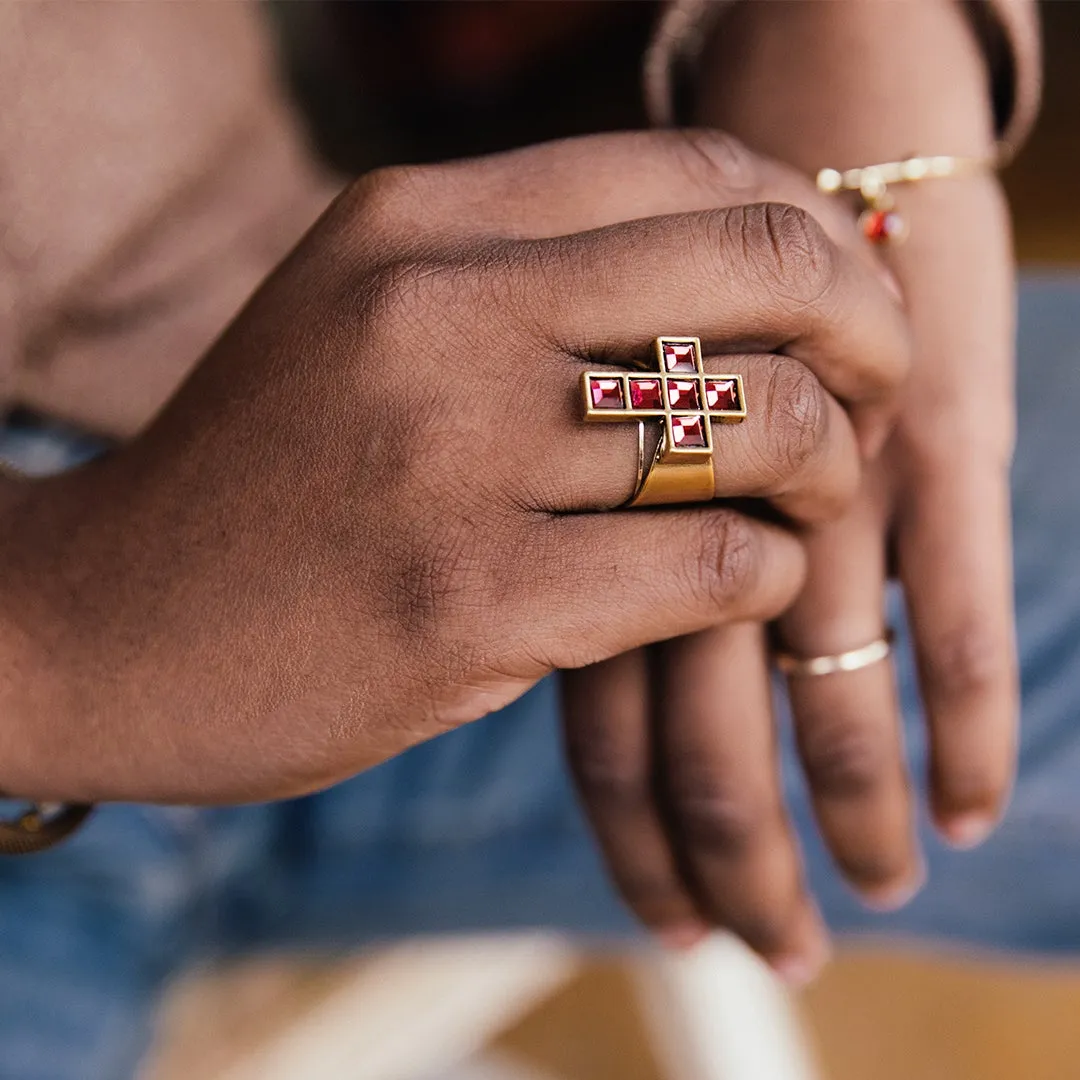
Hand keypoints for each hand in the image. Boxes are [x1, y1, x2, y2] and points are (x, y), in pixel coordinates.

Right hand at [0, 131, 907, 805]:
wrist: (106, 625)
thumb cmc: (260, 486)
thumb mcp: (365, 329)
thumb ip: (524, 286)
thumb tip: (731, 277)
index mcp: (418, 222)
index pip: (699, 171)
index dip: (812, 238)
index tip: (834, 315)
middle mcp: (441, 311)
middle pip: (765, 265)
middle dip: (867, 336)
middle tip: (875, 400)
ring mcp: (454, 457)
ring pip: (760, 422)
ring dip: (828, 469)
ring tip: (807, 506)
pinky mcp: (472, 602)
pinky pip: (715, 565)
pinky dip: (765, 577)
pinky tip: (738, 588)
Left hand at [561, 0, 1016, 980]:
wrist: (788, 115)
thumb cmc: (688, 268)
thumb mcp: (605, 410)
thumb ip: (580, 520)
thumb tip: (573, 638)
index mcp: (598, 502)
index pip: (602, 708)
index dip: (637, 831)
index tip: (670, 921)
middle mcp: (695, 501)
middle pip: (701, 727)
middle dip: (741, 856)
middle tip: (770, 954)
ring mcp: (809, 472)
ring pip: (821, 688)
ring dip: (850, 811)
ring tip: (876, 900)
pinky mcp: (926, 438)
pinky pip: (948, 607)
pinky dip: (956, 718)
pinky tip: (970, 808)